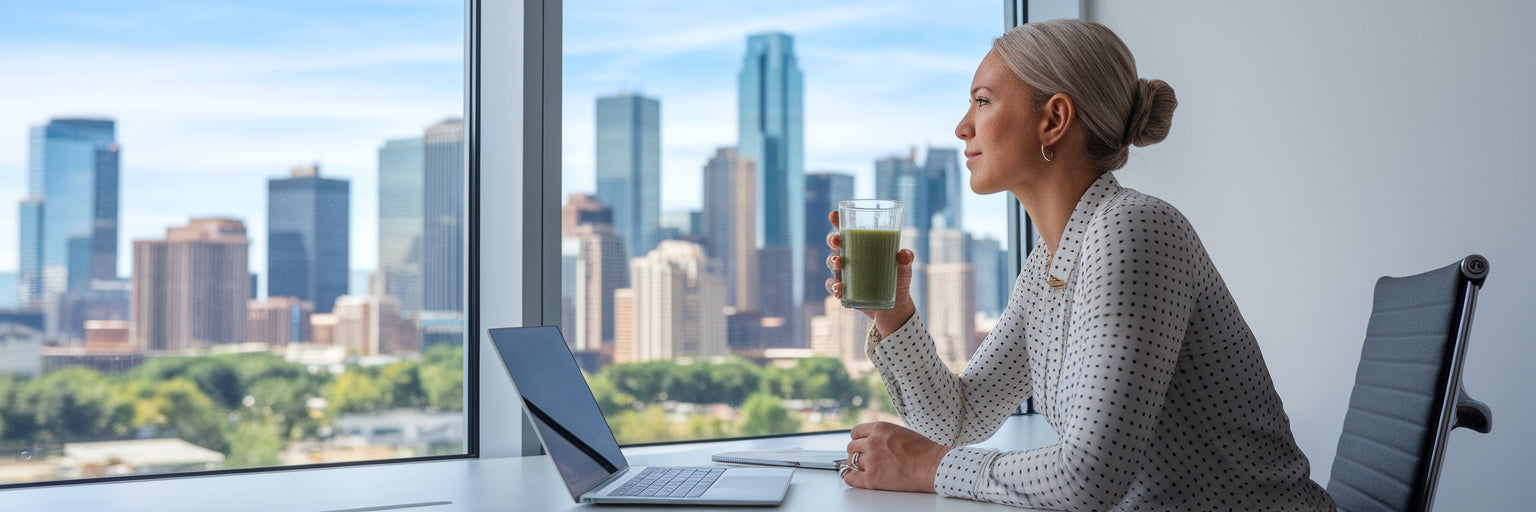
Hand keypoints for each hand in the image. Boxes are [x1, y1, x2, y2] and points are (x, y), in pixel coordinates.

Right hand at [823, 211, 916, 335]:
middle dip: (832, 241)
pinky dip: (834, 287)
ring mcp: (847, 276)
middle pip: (836, 246)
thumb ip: (906, 259)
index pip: (848, 232)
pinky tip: (839, 288)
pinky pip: (834, 288)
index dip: (838, 222)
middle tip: (837, 242)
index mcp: (863, 248)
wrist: (895, 307)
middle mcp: (852, 260)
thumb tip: (904, 254)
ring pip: (833, 266)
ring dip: (832, 263)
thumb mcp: (905, 269)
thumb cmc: (899, 281)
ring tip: (839, 264)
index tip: (833, 215)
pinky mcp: (845, 292)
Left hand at [842, 421, 951, 492]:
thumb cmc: (923, 451)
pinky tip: (857, 478)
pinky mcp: (871, 479)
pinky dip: (852, 478)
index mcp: (880, 428)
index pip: (855, 432)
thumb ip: (883, 435)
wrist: (933, 466)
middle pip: (851, 447)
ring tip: (867, 468)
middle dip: (857, 452)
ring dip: (857, 465)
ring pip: (851, 462)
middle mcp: (872, 442)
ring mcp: (871, 461)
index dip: (858, 439)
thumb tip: (870, 442)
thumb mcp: (899, 432)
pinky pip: (851, 478)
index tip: (861, 445)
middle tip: (865, 458)